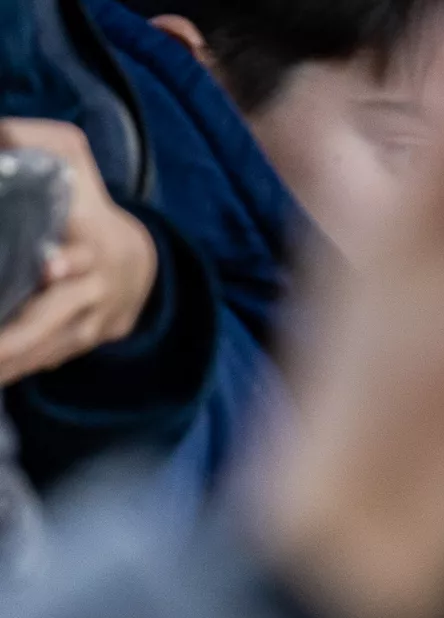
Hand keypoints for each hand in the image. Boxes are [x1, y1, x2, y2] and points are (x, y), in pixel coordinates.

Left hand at [0, 121, 156, 384]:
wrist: (141, 263)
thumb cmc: (88, 203)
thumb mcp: (70, 156)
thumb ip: (36, 140)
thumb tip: (2, 135)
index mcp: (90, 235)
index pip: (77, 249)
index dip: (61, 262)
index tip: (48, 265)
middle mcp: (92, 283)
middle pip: (56, 315)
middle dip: (22, 336)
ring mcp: (90, 318)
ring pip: (49, 346)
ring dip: (11, 361)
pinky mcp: (84, 341)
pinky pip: (47, 359)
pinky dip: (17, 369)